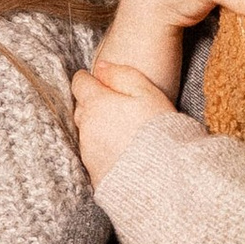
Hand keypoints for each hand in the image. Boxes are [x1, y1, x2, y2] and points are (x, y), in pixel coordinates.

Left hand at [71, 59, 174, 184]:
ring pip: (87, 132)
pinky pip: (94, 155)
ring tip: (125, 131)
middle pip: (82, 108)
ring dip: (99, 128)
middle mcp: (86, 128)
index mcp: (96, 104)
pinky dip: (104, 150)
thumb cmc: (159, 129)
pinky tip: (124, 151)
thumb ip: (122, 75)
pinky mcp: (94, 173)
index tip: (100, 81)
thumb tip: (101, 66)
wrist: (165, 177)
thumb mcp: (147, 92)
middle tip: (118, 106)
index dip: (90, 79)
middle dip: (94, 104)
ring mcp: (88, 153)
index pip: (79, 83)